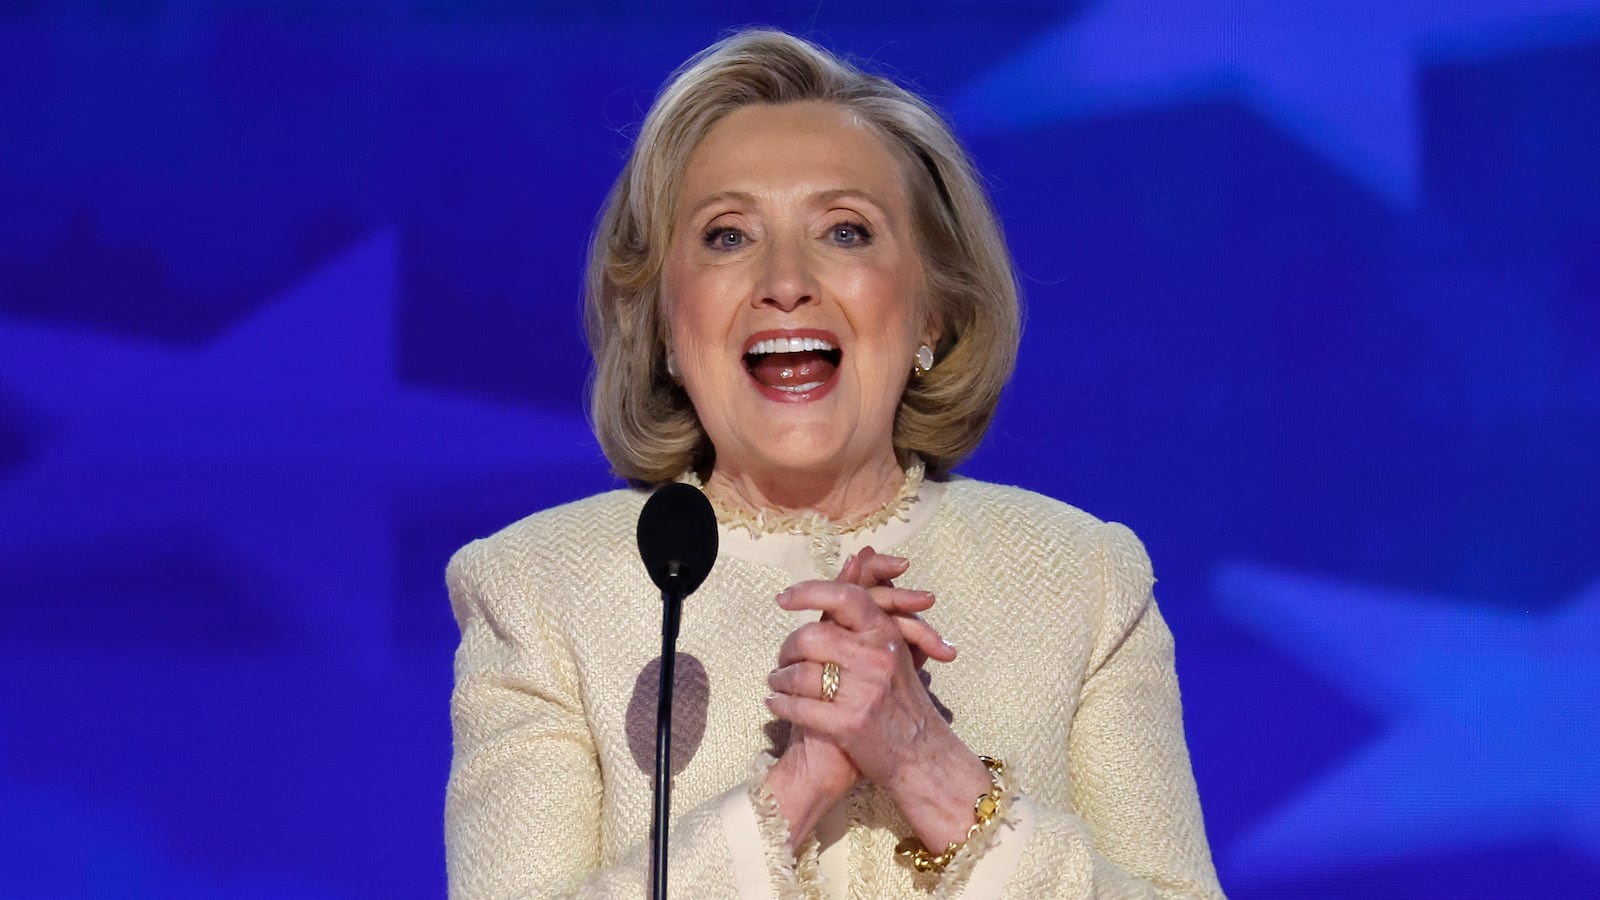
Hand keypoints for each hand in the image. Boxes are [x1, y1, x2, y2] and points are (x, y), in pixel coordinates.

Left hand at [764, 568, 989, 849]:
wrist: (922, 758)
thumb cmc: (902, 701)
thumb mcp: (893, 648)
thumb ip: (870, 607)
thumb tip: (856, 557)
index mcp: (887, 635)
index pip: (845, 596)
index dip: (809, 591)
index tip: (784, 598)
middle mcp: (877, 659)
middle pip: (811, 636)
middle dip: (787, 648)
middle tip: (781, 659)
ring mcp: (863, 692)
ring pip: (798, 673)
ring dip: (778, 679)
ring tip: (775, 684)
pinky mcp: (848, 724)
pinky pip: (797, 706)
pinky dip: (779, 704)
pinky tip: (773, 704)